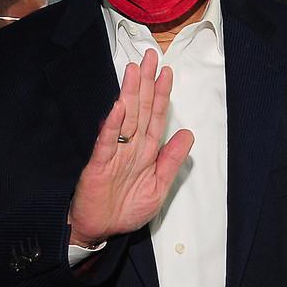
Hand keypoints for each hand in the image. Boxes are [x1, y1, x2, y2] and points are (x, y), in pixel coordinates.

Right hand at [68, 49, 193, 245]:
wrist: (100, 229)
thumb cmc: (126, 209)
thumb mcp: (158, 187)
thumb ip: (171, 161)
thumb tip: (187, 133)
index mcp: (146, 151)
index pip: (156, 116)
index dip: (162, 94)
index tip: (167, 72)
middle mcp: (130, 147)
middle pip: (140, 109)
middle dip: (146, 83)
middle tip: (149, 57)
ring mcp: (113, 153)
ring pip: (124, 118)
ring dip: (129, 94)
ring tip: (134, 72)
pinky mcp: (98, 165)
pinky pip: (106, 142)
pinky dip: (112, 125)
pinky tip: (118, 108)